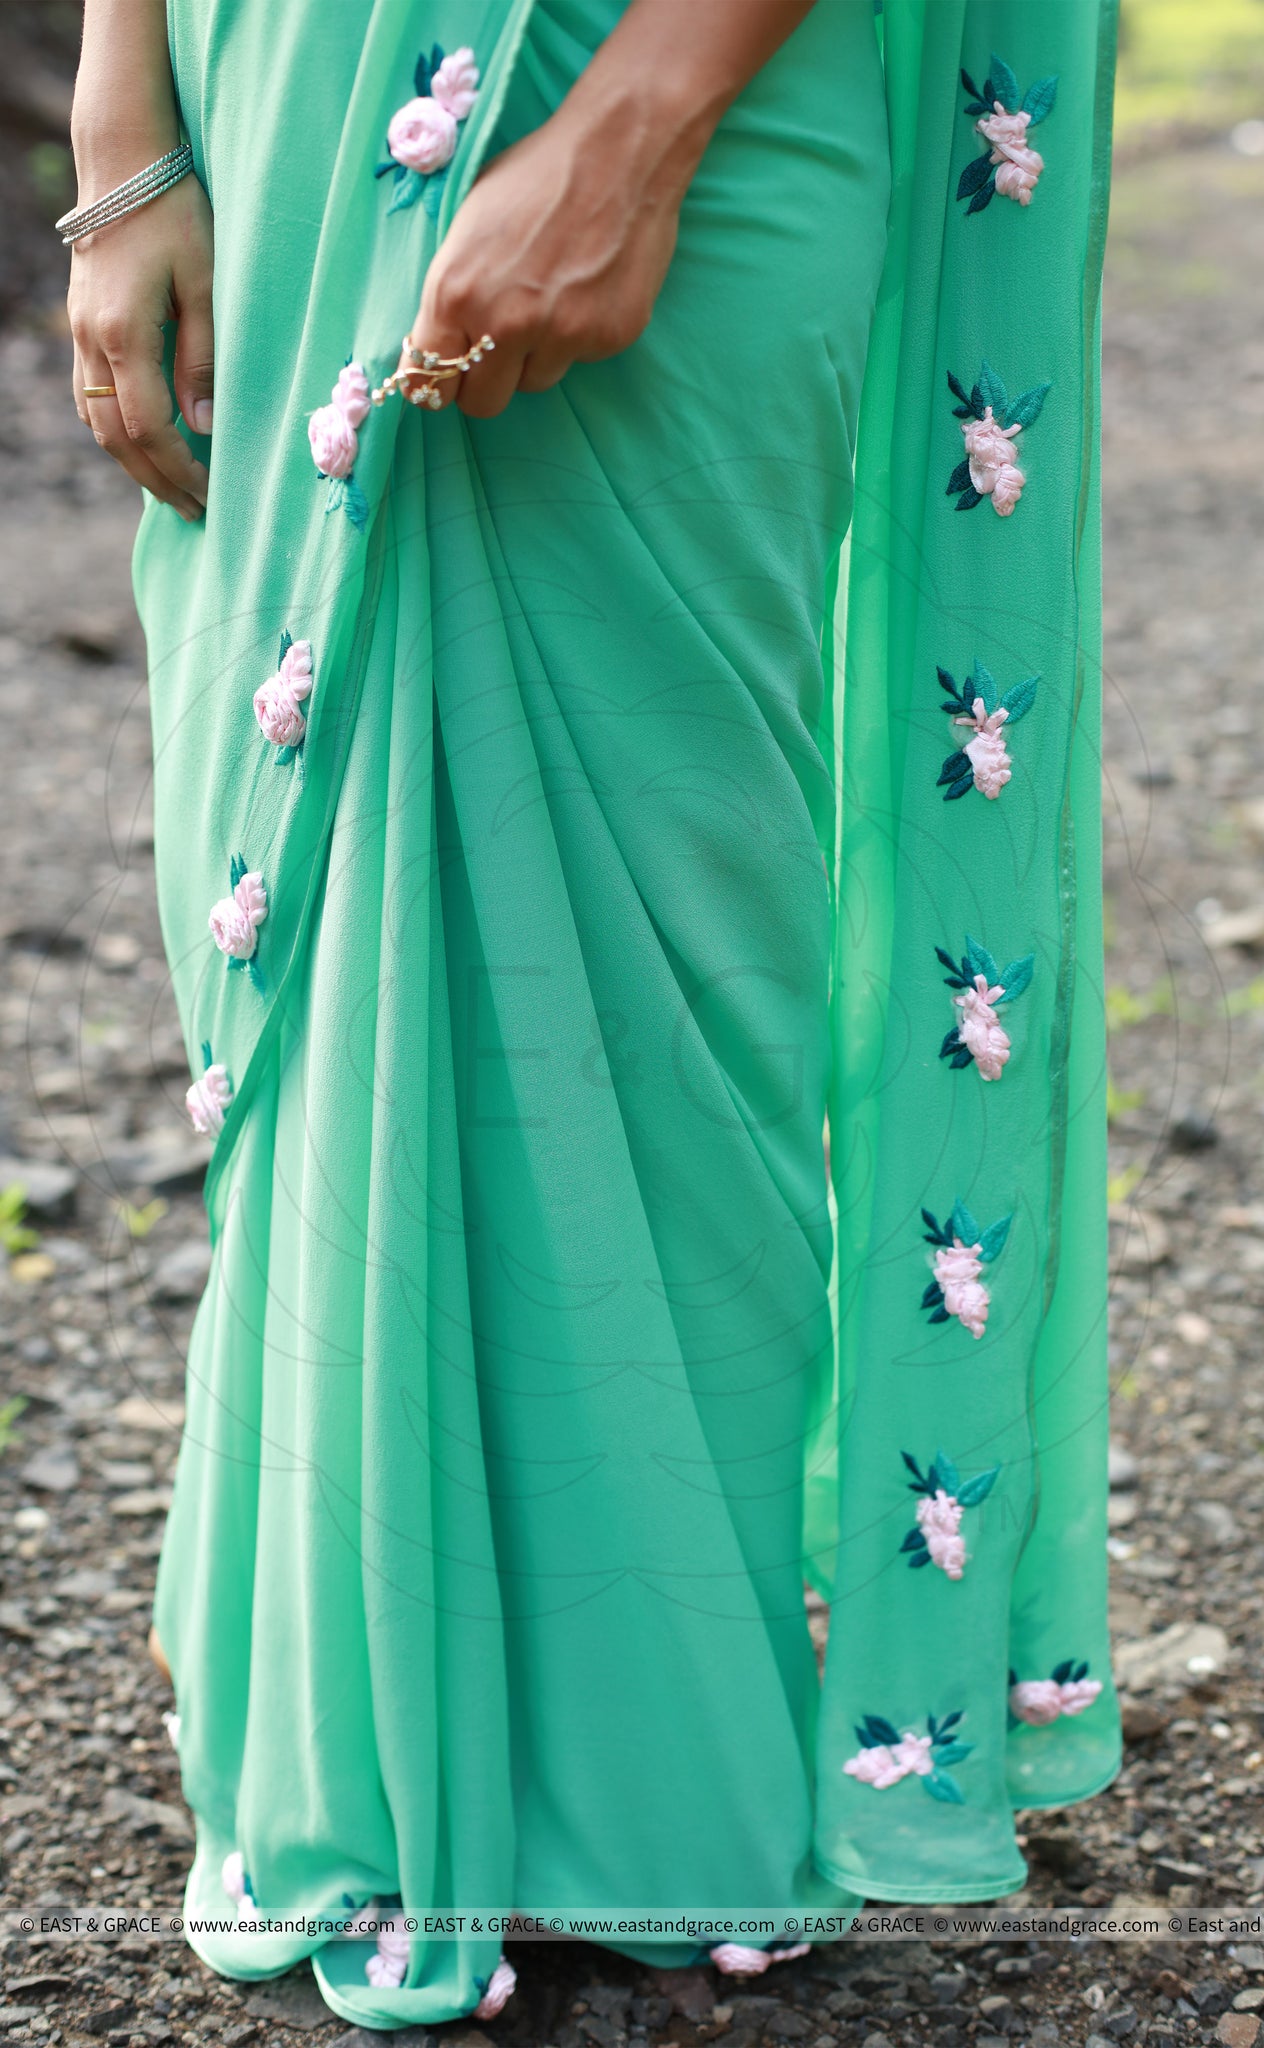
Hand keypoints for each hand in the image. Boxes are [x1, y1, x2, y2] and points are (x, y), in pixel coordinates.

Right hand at [67, 171, 214, 520]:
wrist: (122, 162)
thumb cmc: (174, 212)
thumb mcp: (205, 283)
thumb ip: (202, 356)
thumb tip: (201, 424)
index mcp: (123, 333)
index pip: (147, 428)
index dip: (177, 470)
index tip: (209, 496)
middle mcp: (91, 339)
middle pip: (114, 436)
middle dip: (154, 478)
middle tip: (193, 510)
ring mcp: (79, 331)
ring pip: (95, 419)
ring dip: (131, 459)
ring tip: (170, 487)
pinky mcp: (81, 322)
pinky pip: (89, 393)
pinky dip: (113, 426)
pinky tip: (141, 440)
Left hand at [402, 80, 702, 418]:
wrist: (618, 151)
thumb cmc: (536, 176)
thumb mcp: (468, 226)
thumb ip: (453, 292)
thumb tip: (443, 341)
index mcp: (455, 294)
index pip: (428, 384)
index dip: (436, 384)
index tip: (447, 376)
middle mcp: (505, 325)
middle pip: (482, 403)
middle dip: (485, 381)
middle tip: (500, 350)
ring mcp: (561, 336)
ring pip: (534, 381)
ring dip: (537, 355)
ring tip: (553, 298)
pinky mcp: (607, 338)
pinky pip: (581, 357)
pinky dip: (581, 333)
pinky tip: (589, 286)